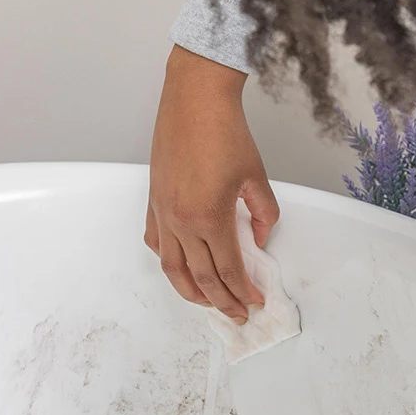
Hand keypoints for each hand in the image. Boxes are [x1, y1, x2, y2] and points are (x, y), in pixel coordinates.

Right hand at [146, 45, 278, 322]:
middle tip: (238, 314)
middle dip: (221, 301)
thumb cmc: (226, 132)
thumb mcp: (255, 176)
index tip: (256, 301)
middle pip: (200, 276)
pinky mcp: (153, 201)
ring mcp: (162, 212)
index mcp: (208, 217)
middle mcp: (180, 221)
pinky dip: (169, 262)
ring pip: (172, 267)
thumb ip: (263, 213)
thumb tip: (260, 238)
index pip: (227, 269)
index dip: (243, 290)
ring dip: (190, 291)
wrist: (193, 100)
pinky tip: (180, 267)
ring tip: (208, 303)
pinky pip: (156, 243)